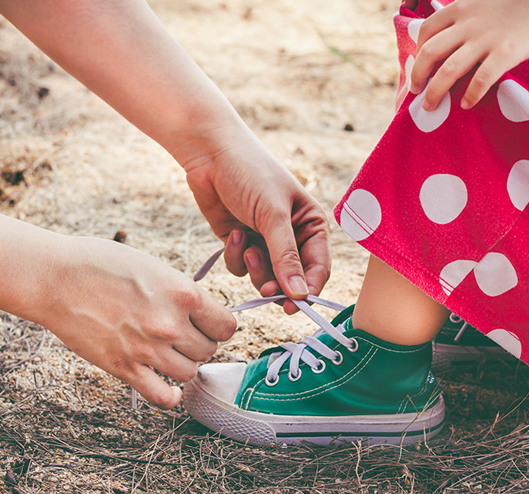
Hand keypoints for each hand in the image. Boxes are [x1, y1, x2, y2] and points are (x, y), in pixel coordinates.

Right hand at [36, 236, 236, 408]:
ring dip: (183, 365)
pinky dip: (170, 396)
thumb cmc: (101, 263)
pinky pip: (163, 397)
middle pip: (208, 350)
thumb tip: (200, 313)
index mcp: (183, 293)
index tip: (206, 324)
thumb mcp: (154, 267)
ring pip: (190, 372)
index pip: (227, 326)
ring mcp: (148, 349)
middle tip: (180, 334)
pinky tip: (167, 386)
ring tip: (167, 352)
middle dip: (198, 343)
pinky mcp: (124, 368)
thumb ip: (180, 292)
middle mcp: (171, 324)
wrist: (55, 277)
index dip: (218, 326)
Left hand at [182, 129, 330, 314]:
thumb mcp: (272, 215)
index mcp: (311, 225)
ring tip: (246, 247)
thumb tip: (300, 295)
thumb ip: (286, 256)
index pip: (318, 268)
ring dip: (254, 269)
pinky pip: (241, 267)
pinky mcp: (240, 242)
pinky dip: (234, 255)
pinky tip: (231, 233)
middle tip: (264, 290)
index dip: (307, 290)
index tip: (293, 306)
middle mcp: (291, 236)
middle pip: (291, 279)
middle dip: (276, 283)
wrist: (210, 153)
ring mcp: (264, 240)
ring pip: (265, 277)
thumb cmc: (250, 173)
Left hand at [408, 0, 528, 109]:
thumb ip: (465, 16)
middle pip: (430, 52)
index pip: (426, 30)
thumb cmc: (517, 4)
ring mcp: (485, 40)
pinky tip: (466, 104)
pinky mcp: (505, 54)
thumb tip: (448, 37)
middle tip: (416, 91)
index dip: (418, 49)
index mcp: (461, 9)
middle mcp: (468, 24)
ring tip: (430, 106)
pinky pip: (480, 80)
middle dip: (418, 75)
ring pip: (449, 70)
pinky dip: (470, 95)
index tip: (419, 64)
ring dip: (435, 91)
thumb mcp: (482, 1)